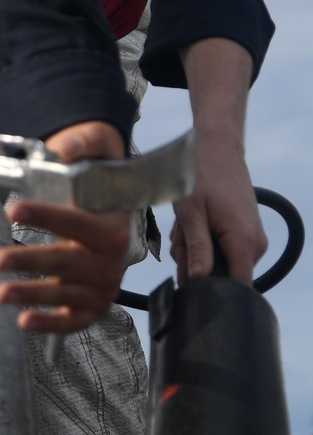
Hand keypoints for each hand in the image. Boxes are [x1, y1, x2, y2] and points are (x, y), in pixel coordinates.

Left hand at [0, 120, 129, 333]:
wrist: (116, 215)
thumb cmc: (99, 187)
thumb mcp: (98, 154)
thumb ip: (84, 144)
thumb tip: (64, 147)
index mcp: (112, 227)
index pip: (76, 222)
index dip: (45, 216)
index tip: (14, 209)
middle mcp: (111, 261)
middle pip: (67, 262)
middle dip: (30, 262)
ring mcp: (103, 287)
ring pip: (65, 294)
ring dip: (32, 294)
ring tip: (0, 293)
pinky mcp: (93, 307)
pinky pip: (72, 321)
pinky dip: (50, 325)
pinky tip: (24, 320)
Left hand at [170, 133, 265, 283]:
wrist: (217, 146)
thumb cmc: (200, 174)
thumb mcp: (191, 212)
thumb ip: (197, 249)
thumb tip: (198, 280)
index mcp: (244, 241)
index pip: (235, 287)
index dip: (209, 288)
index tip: (187, 273)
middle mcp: (255, 244)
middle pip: (221, 275)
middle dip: (194, 262)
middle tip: (179, 239)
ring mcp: (253, 237)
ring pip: (218, 261)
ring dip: (195, 248)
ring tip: (185, 226)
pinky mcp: (246, 231)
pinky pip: (222, 248)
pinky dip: (203, 239)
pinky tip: (193, 223)